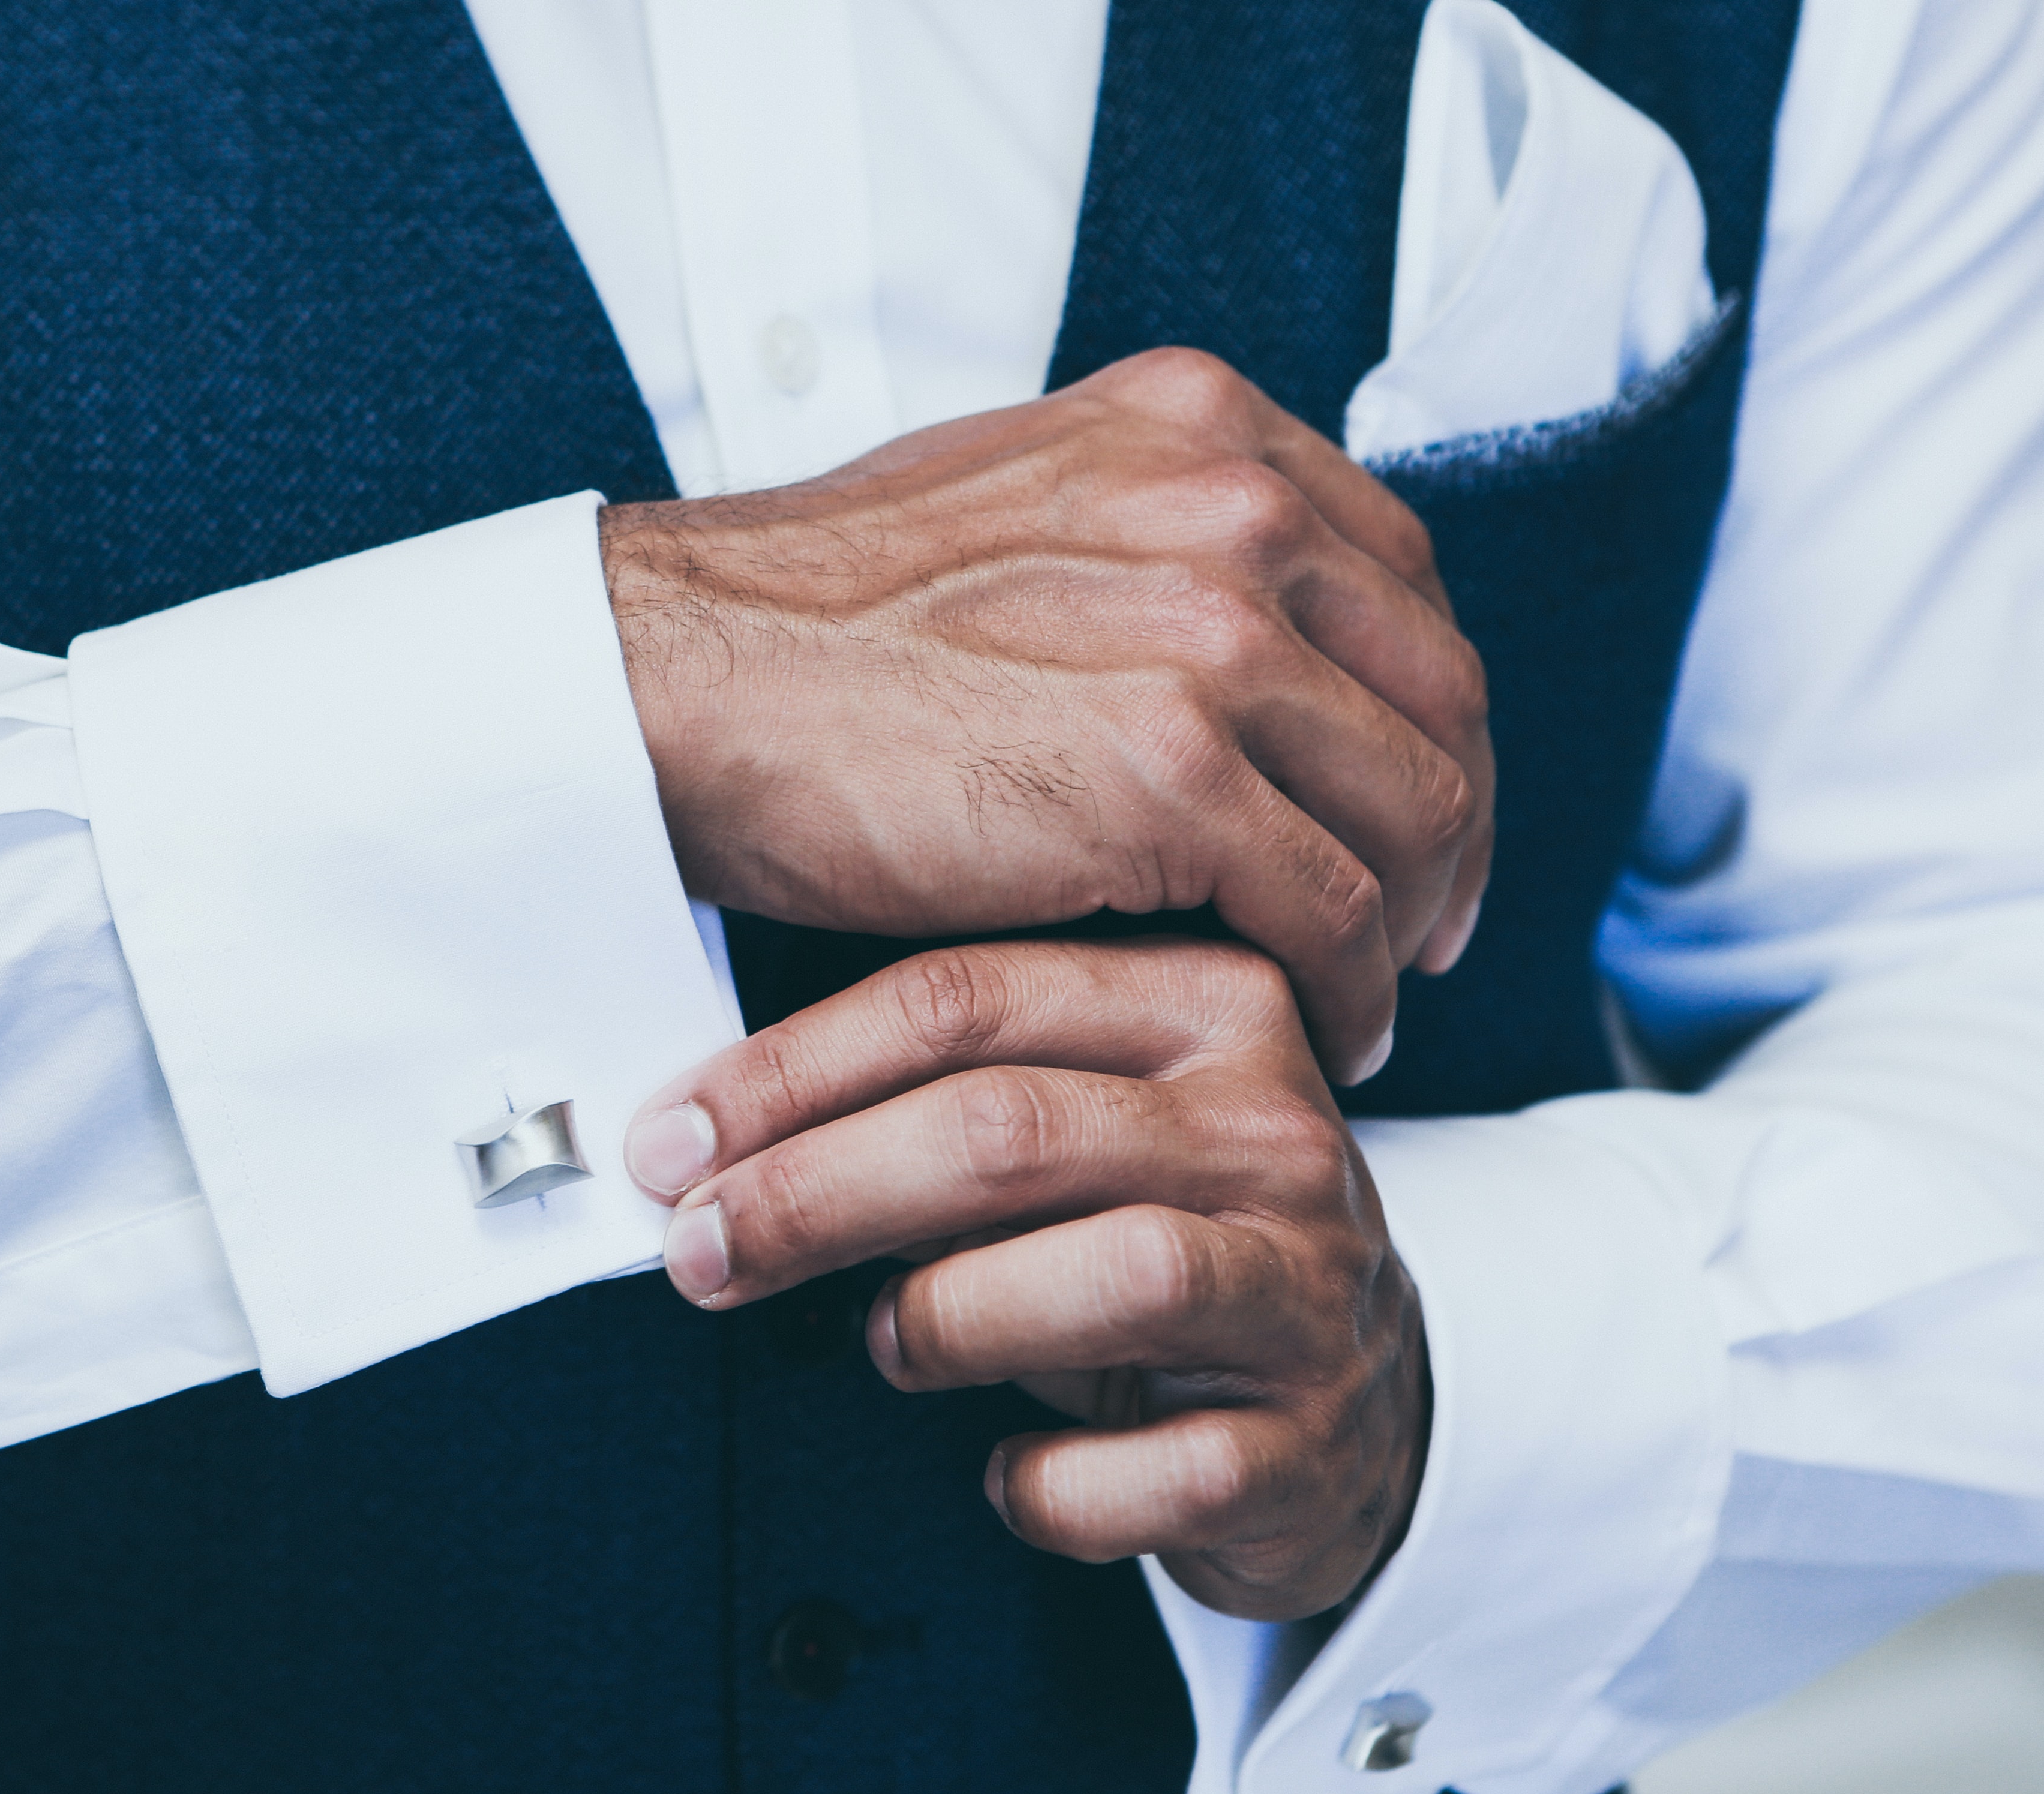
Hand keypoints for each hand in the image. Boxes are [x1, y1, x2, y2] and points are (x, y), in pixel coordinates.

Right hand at [604, 346, 1490, 1083]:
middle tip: (1423, 922)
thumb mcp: (1015, 506)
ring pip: (1411, 807)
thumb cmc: (811, 622)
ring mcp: (1211, 637)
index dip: (1425, 708)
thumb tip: (1234, 632)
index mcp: (1197, 427)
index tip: (1410, 798)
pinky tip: (1316, 1026)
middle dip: (1449, 826)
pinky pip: (1334, 908)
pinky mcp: (1173, 775)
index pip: (1399, 577)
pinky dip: (1349, 987)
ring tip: (1369, 993)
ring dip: (1408, 921)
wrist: (684, 684)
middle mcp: (1233, 508)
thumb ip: (1145, 537)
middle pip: (1436, 691)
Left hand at [621, 938, 1427, 1621]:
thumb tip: (715, 1143)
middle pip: (1013, 1131)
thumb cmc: (1161, 1248)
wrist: (1354, 1410)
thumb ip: (935, 1108)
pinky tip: (1010, 1477)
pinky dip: (1049, 1487)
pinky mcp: (1312, 1442)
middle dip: (821, 1193)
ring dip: (949, 1317)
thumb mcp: (1073, 1141)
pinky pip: (1154, 1473)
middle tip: (705, 1252)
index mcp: (1208, 1010)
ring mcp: (1310, 1288)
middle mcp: (1275, 1133)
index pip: (971, 999)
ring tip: (892, 1343)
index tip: (672, 1144)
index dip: (793, 1074)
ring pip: (1110, 1275)